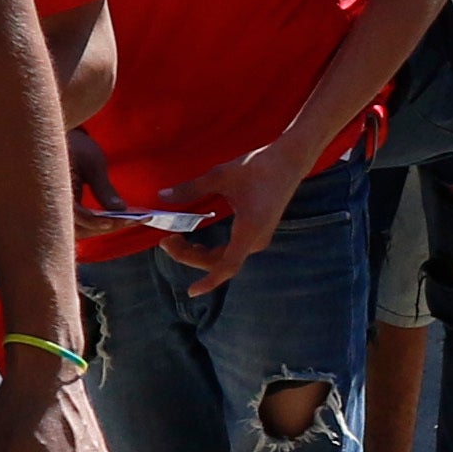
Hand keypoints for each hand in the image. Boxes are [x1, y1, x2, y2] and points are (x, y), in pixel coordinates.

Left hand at [176, 132, 326, 295]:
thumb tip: (163, 197)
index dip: (209, 281)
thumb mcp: (220, 175)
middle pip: (220, 262)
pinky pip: (232, 250)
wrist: (289, 160)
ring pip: (225, 257)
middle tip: (166, 240)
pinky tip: (197, 241)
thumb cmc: (258, 166)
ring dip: (200, 254)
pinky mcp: (259, 232)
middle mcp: (255, 239)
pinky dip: (213, 250)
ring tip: (176, 240)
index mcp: (249, 229)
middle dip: (190, 256)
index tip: (191, 291)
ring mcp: (259, 237)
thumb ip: (192, 189)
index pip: (228, 266)